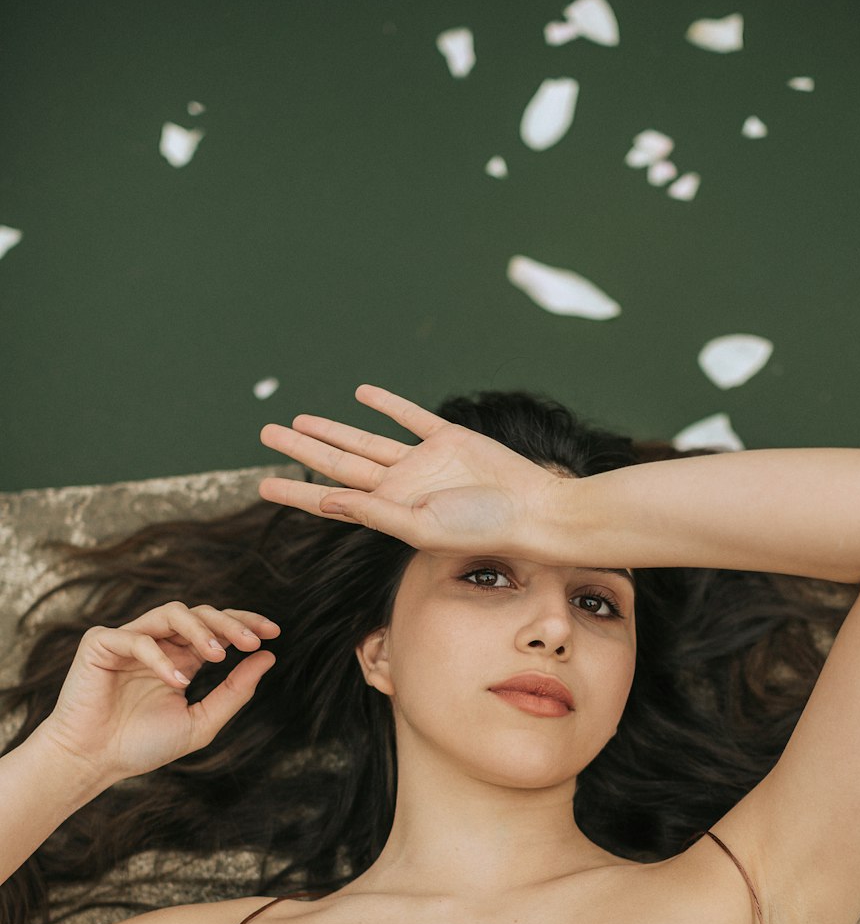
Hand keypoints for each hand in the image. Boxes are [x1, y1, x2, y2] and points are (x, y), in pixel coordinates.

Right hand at [36, 603, 279, 781]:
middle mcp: (158, 644)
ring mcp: (129, 639)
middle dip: (229, 623)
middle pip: (200, 613)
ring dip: (199, 630)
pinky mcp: (101, 643)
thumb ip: (234, 692)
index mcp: (181, 659)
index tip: (274, 633)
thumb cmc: (141, 746)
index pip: (216, 629)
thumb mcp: (200, 722)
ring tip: (220, 656)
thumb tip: (269, 658)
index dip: (244, 624)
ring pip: (171, 612)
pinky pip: (137, 638)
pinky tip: (177, 682)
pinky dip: (160, 658)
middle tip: (253, 641)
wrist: (93, 762)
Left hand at [257, 383, 563, 559]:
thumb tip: (327, 501)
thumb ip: (374, 513)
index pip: (331, 501)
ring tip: (298, 420)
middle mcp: (400, 486)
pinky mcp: (448, 438)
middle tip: (266, 434)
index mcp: (389, 511)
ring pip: (364, 440)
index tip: (262, 488)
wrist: (532, 510)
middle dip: (301, 451)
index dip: (296, 493)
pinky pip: (409, 417)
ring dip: (332, 429)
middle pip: (338, 463)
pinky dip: (386, 404)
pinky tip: (362, 394)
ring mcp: (422, 461)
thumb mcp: (421, 527)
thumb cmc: (482, 529)